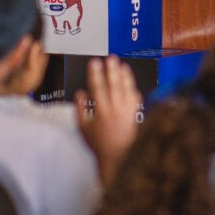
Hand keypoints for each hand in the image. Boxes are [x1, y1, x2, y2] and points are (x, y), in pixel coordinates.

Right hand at [75, 55, 141, 185]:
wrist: (117, 156)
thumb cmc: (100, 144)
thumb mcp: (83, 128)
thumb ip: (80, 109)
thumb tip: (79, 93)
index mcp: (101, 112)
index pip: (97, 87)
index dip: (95, 73)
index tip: (94, 62)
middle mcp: (115, 109)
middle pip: (113, 84)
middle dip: (111, 69)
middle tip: (110, 58)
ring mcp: (126, 111)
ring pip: (125, 88)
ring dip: (123, 74)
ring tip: (120, 64)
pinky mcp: (134, 113)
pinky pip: (134, 95)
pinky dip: (132, 85)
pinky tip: (129, 78)